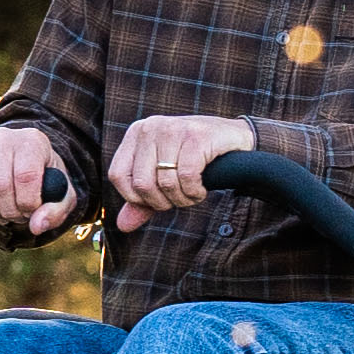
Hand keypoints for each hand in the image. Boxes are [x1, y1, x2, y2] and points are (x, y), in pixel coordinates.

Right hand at [0, 126, 76, 237]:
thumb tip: (36, 226)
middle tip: (17, 216)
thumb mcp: (62, 196)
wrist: (24, 160)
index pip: (26, 176)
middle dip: (8, 211)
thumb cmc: (45, 180)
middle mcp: (4, 137)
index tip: (31, 211)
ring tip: (2, 211)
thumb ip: (55, 212)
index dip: (27, 203)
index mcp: (33, 141)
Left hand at [107, 114, 255, 231]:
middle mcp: (151, 127)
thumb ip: (142, 199)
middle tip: (179, 200)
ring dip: (182, 199)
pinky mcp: (196, 136)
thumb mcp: (164, 176)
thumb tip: (122, 225)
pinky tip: (201, 190)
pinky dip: (195, 192)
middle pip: (142, 183)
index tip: (158, 199)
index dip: (137, 198)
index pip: (118, 176)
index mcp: (137, 133)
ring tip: (192, 195)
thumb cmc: (195, 157)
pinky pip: (187, 176)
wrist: (235, 138)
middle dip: (162, 202)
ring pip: (165, 182)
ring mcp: (174, 129)